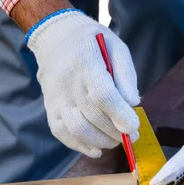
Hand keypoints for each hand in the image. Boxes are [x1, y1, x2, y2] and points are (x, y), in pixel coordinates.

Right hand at [27, 9, 139, 157]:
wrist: (54, 36)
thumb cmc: (91, 41)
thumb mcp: (116, 46)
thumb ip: (126, 74)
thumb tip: (133, 103)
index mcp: (87, 63)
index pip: (102, 94)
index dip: (119, 114)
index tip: (133, 126)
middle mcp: (68, 82)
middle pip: (92, 115)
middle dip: (116, 132)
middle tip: (132, 136)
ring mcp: (56, 97)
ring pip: (77, 128)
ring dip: (101, 141)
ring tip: (116, 140)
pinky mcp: (50, 107)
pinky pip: (61, 132)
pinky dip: (80, 145)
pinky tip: (96, 149)